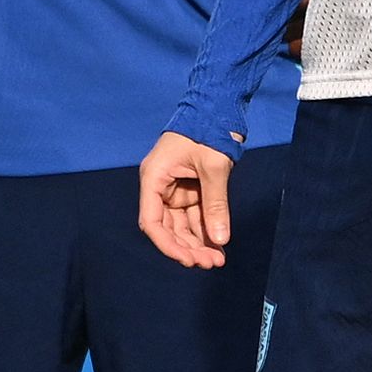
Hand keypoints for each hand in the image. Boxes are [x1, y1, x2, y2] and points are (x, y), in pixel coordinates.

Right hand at [138, 130, 232, 268]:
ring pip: (182, 226)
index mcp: (154, 178)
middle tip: (211, 263)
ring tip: (218, 260)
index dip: (168, 245)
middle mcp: (160, 187)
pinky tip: (218, 246)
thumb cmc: (208, 131)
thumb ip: (215, 205)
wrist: (216, 107)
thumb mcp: (213, 167)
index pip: (152, 222)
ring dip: (199, 243)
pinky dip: (206, 231)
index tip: (188, 260)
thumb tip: (220, 239)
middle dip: (188, 248)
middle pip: (168, 228)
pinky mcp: (190, 190)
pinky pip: (196, 216)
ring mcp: (175, 190)